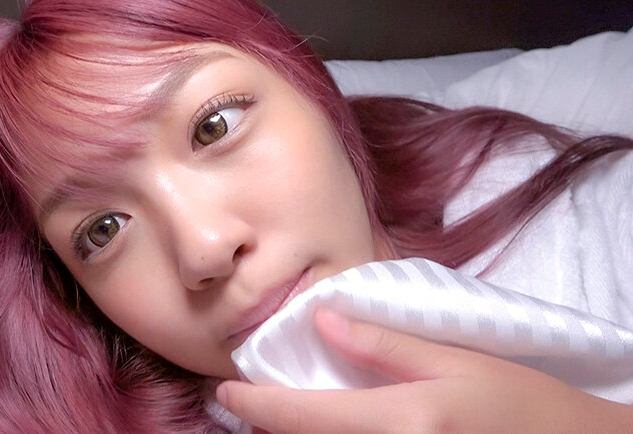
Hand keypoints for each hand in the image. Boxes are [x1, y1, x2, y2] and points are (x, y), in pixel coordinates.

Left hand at [216, 308, 632, 432]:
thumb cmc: (519, 401)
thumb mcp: (454, 361)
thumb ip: (384, 345)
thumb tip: (322, 320)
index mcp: (401, 422)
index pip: (304, 417)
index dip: (257, 405)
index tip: (226, 392)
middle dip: (269, 426)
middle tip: (247, 402)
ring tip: (277, 414)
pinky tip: (322, 427)